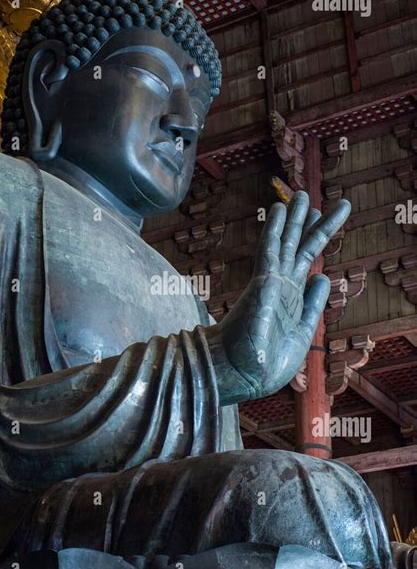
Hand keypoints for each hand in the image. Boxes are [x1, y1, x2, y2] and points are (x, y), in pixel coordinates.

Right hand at [203, 191, 350, 405]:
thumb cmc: (268, 362)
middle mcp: (282, 285)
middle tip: (312, 198)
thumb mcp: (303, 331)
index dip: (316, 239)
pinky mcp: (263, 283)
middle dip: (308, 222)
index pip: (306, 261)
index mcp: (292, 298)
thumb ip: (313, 303)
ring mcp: (272, 282)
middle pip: (298, 246)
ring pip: (287, 242)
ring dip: (296, 218)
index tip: (321, 220)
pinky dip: (276, 228)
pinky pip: (270, 249)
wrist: (244, 374)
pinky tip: (281, 208)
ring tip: (303, 194)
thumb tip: (323, 276)